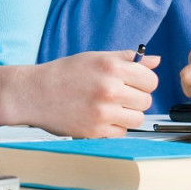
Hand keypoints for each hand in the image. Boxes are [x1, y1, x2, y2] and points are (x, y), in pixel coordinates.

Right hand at [11, 50, 159, 136]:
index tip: (132, 83)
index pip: (150, 80)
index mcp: (111, 67)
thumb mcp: (95, 58)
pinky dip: (114, 127)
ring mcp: (103, 112)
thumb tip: (156, 60)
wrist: (34, 93)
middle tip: (116, 95)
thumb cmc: (64, 73)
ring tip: (109, 107)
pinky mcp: (96, 130)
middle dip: (134, 99)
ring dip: (127, 114)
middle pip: (146, 101)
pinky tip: (99, 117)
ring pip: (137, 119)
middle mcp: (109, 89)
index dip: (143, 82)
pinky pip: (122, 132)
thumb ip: (126, 58)